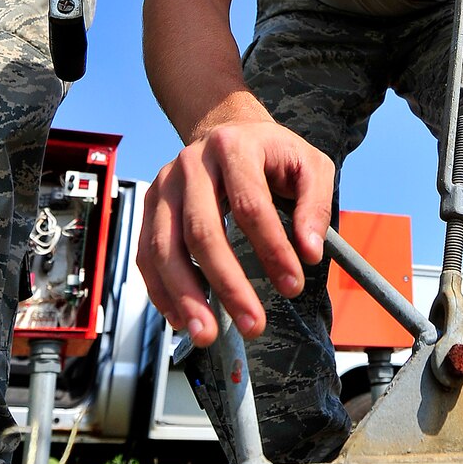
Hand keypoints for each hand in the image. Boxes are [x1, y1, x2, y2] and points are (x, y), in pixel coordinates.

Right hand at [137, 120, 333, 345]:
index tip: (293, 286)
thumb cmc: (272, 153)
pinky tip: (181, 318)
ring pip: (164, 246)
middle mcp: (190, 165)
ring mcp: (164, 186)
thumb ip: (315, 206)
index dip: (272, 249)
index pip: (250, 205)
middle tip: (251, 324)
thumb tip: (310, 252)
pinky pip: (147, 254)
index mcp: (233, 147)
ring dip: (185, 296)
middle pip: (201, 230)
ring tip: (206, 333)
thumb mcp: (310, 166)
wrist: (226, 130)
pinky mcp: (150, 207)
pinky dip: (161, 290)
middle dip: (226, 283)